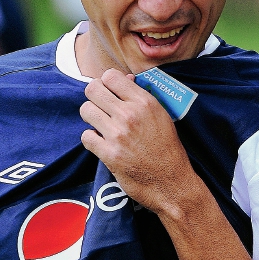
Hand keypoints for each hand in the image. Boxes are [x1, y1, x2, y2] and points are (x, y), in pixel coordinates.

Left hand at [79, 68, 203, 215]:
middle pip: (93, 89)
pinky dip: (91, 140)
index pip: (111, 76)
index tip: (109, 92)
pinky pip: (86, 137)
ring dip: (90, 118)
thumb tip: (125, 78)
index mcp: (145, 102)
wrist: (172, 183)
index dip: (106, 83)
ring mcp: (118, 135)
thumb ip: (141, 97)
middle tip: (100, 107)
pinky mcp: (109, 155)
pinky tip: (101, 143)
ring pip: (86, 110)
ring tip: (100, 125)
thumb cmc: (168, 149)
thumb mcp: (161, 116)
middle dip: (94, 97)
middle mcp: (130, 115)